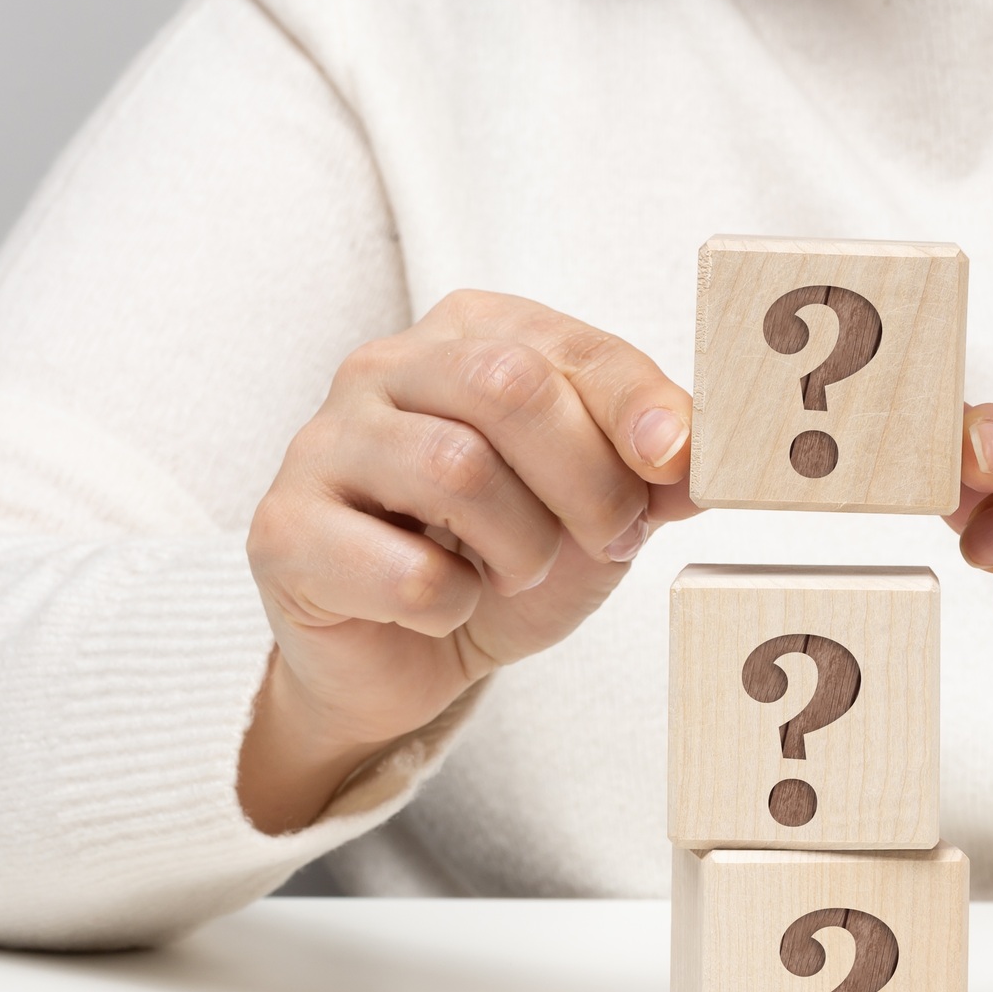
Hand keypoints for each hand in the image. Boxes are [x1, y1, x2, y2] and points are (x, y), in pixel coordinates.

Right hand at [240, 290, 694, 832]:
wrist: (405, 656)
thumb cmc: (501, 557)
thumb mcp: (597, 508)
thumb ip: (652, 471)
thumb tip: (708, 453)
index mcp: (469, 335)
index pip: (571, 348)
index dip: (639, 408)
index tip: (678, 465)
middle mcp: (385, 367)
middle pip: (508, 387)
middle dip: (585, 480)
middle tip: (608, 539)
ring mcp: (323, 444)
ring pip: (455, 470)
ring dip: (521, 547)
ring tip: (517, 573)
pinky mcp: (284, 531)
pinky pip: (400, 568)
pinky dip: (448, 604)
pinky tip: (442, 607)